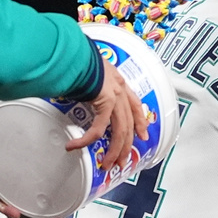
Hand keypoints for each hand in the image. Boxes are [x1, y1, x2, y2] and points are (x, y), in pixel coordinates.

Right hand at [65, 56, 148, 171]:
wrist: (77, 53)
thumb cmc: (79, 60)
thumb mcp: (90, 71)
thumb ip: (88, 82)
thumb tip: (74, 87)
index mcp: (119, 83)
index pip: (135, 105)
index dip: (141, 121)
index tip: (143, 135)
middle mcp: (121, 91)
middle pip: (129, 124)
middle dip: (126, 146)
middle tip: (122, 161)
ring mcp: (116, 98)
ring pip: (119, 132)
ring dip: (113, 151)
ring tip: (107, 164)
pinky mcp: (106, 104)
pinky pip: (97, 129)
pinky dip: (85, 140)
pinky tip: (74, 146)